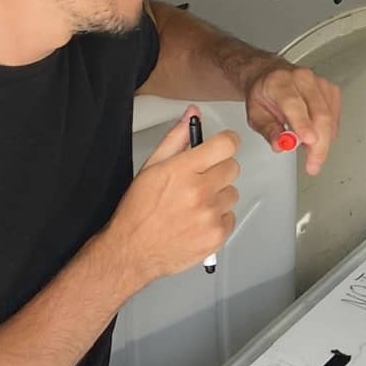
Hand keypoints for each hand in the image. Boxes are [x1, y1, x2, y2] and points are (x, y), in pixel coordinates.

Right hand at [102, 109, 239, 290]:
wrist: (133, 250)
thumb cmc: (138, 210)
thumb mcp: (151, 167)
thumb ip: (176, 138)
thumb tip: (192, 114)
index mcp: (183, 171)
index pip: (225, 145)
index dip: (227, 142)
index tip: (224, 145)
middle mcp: (199, 192)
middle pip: (233, 168)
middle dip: (218, 170)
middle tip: (200, 180)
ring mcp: (210, 215)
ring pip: (232, 193)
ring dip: (218, 196)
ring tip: (194, 204)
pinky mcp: (217, 236)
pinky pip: (230, 217)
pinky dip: (218, 218)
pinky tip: (198, 220)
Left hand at [241, 62, 340, 175]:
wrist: (271, 76)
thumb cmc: (264, 94)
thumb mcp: (255, 114)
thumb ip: (269, 130)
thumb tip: (281, 145)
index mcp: (280, 82)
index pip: (294, 104)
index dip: (303, 124)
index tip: (309, 141)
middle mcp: (302, 79)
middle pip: (319, 113)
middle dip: (319, 144)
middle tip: (313, 164)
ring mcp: (319, 83)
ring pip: (330, 117)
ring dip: (324, 141)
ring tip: (310, 152)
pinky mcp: (331, 90)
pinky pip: (335, 117)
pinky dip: (329, 132)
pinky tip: (317, 137)